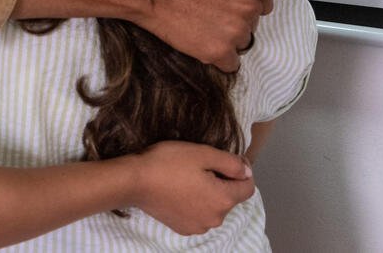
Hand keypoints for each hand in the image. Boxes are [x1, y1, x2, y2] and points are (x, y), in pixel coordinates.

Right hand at [131, 141, 253, 234]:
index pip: (248, 187)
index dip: (241, 171)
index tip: (226, 159)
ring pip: (213, 207)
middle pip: (229, 198)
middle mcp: (215, 218)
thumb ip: (230, 163)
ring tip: (187, 179)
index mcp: (223, 199)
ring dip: (208, 194)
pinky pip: (199, 215)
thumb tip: (247, 171)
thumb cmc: (168, 162)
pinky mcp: (183, 228)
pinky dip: (195, 205)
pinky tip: (179, 192)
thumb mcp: (202, 153)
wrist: (134, 181)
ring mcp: (199, 226)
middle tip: (200, 166)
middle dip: (222, 182)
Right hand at [136, 0, 275, 71]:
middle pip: (255, 19)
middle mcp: (249, 9)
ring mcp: (235, 33)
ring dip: (229, 37)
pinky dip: (219, 57)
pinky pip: (231, 63)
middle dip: (239, 16)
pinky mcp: (219, 53)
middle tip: (214, 11)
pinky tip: (202, 44)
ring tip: (204, 27)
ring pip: (243, 40)